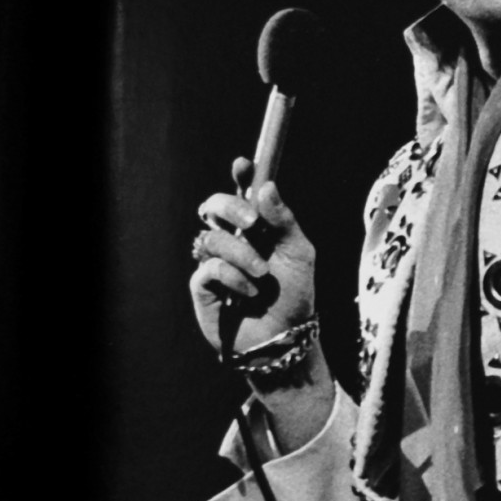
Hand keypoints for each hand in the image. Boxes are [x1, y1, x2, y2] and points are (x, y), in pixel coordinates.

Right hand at [189, 157, 316, 357]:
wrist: (285, 335)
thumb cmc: (294, 293)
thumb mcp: (299, 253)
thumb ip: (284, 220)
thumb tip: (266, 186)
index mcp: (256, 227)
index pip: (243, 194)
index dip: (241, 177)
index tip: (243, 165)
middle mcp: (232, 239)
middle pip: (214, 206)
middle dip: (230, 207)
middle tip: (250, 220)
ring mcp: (215, 260)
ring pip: (213, 238)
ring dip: (242, 255)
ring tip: (262, 275)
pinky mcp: (202, 284)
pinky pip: (209, 267)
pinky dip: (232, 278)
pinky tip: (248, 292)